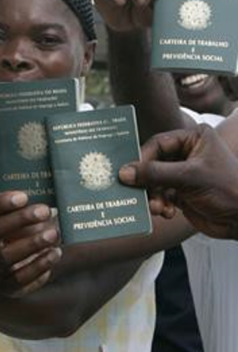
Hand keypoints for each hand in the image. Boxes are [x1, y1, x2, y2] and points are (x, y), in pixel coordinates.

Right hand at [0, 191, 61, 296]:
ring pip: (4, 256)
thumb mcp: (15, 222)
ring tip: (54, 233)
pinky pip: (19, 279)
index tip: (24, 196)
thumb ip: (22, 211)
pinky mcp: (5, 288)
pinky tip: (55, 253)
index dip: (0, 203)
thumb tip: (44, 205)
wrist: (22, 268)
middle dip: (20, 219)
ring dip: (32, 243)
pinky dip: (39, 265)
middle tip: (45, 210)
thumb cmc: (20, 236)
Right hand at [119, 125, 237, 239]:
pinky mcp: (181, 192)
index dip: (142, 159)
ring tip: (157, 208)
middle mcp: (187, 153)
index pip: (158, 144)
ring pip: (154, 182)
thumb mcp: (189, 177)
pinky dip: (160, 205)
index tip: (129, 173)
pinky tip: (167, 212)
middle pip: (153, 163)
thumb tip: (124, 173)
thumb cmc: (227, 189)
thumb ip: (155, 173)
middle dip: (147, 182)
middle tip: (137, 193)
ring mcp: (183, 173)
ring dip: (153, 196)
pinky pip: (160, 195)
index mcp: (194, 138)